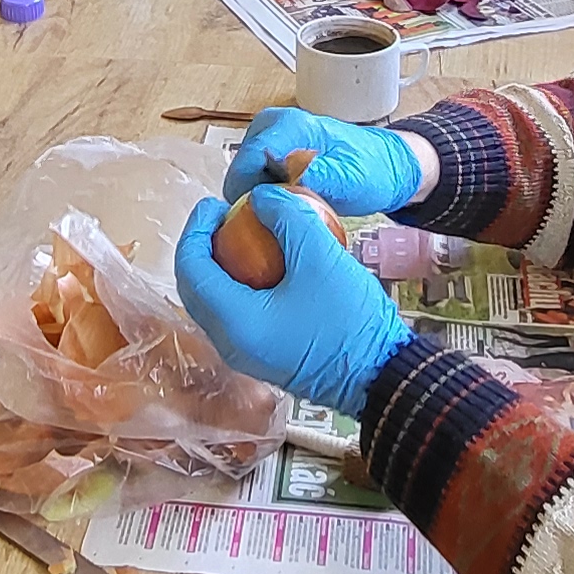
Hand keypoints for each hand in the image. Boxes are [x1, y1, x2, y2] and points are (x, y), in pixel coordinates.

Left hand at [175, 187, 412, 411]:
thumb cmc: (350, 319)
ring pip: (213, 302)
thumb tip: (261, 197)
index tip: (214, 203)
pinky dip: (237, 286)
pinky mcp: (263, 357)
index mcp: (234, 321)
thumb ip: (287, 217)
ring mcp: (245, 354)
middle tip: (222, 216)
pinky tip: (263, 265)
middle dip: (202, 247)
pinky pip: (234, 315)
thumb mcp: (321, 255)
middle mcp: (229, 343)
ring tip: (240, 235)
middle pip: (195, 288)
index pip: (191, 269)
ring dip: (219, 267)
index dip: (196, 229)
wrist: (382, 375)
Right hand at [221, 106, 424, 212]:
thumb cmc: (372, 170)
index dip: (245, 192)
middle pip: (240, 168)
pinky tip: (283, 211)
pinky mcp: (273, 155)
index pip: (248, 158)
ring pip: (244, 176)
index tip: (256, 218)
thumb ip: (322, 176)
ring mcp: (272, 140)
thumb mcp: (352, 178)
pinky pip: (254, 179)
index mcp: (290, 125)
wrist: (386, 167)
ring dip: (257, 199)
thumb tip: (292, 176)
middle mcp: (275, 127)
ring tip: (283, 215)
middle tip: (275, 220)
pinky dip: (263, 197)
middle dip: (251, 198)